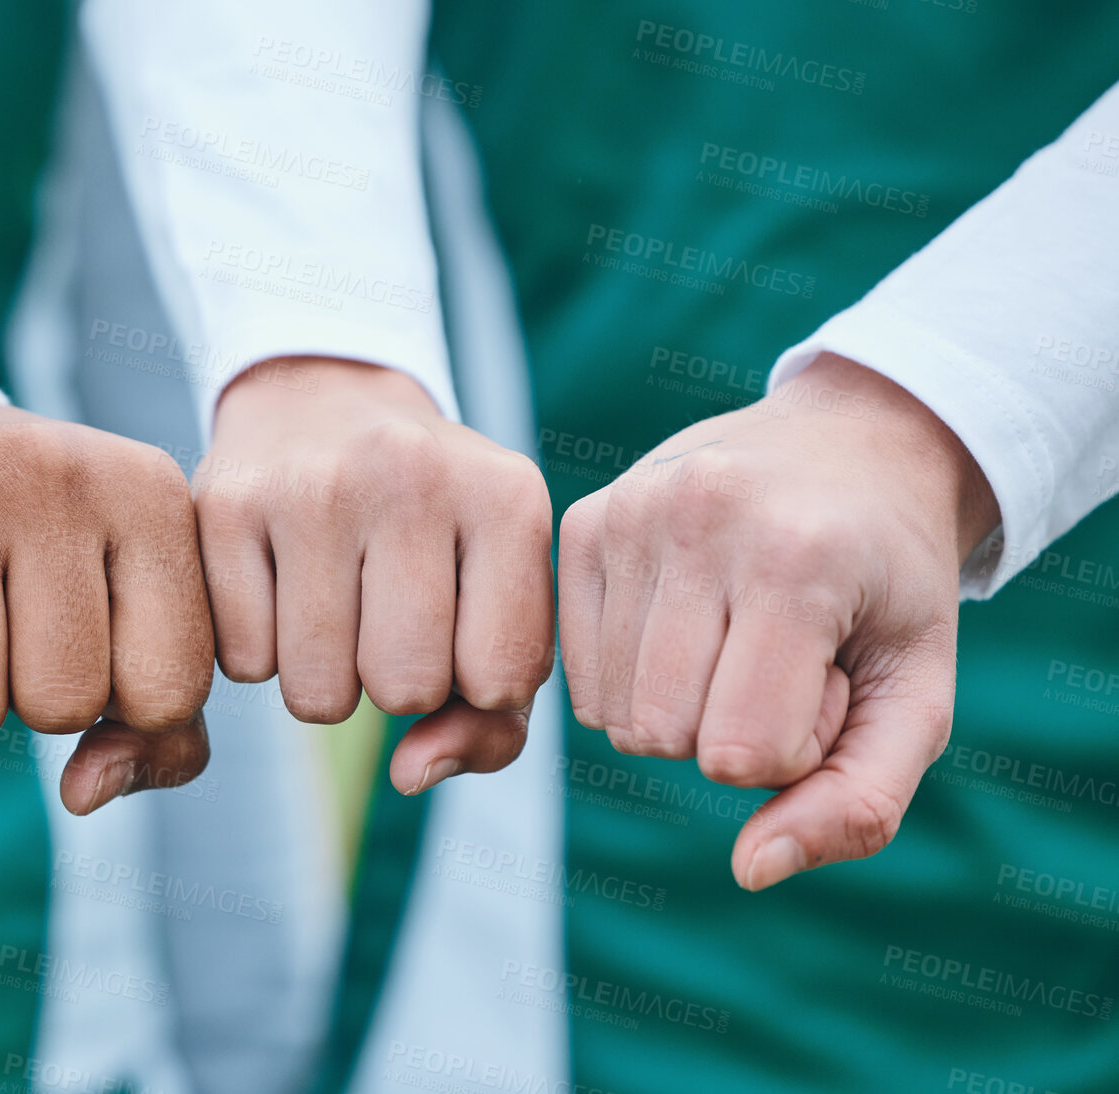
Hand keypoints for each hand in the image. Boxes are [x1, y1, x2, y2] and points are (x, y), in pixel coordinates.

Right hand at [0, 388, 213, 815]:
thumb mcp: (134, 612)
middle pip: (63, 706)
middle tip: (12, 617)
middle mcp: (60, 472)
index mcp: (152, 494)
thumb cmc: (44, 548)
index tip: (97, 638)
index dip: (125, 700)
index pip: (168, 696)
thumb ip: (162, 733)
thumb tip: (84, 794)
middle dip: (35, 695)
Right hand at [196, 357, 552, 794]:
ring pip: (317, 694)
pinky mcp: (223, 504)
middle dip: (393, 680)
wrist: (322, 404)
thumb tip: (411, 776)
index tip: (456, 622)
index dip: (473, 680)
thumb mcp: (497, 604)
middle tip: (382, 612)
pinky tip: (275, 586)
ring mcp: (310, 484)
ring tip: (331, 603)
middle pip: (403, 689)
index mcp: (508, 497)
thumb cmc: (430, 536)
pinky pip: (243, 666)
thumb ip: (494, 723)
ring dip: (323, 677)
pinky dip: (259, 652)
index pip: (499, 682)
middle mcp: (411, 473)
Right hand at [558, 353, 998, 889]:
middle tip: (782, 657)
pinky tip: (683, 621)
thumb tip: (751, 870)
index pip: (739, 754)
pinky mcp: (581, 519)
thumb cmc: (890, 586)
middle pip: (662, 736)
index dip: (792, 749)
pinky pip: (573, 673)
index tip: (829, 679)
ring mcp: (628, 512)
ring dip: (676, 706)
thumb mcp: (915, 695)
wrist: (854, 441)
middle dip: (725, 730)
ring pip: (611, 714)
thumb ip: (858, 802)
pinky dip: (630, 677)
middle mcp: (698, 520)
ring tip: (736, 633)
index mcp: (796, 560)